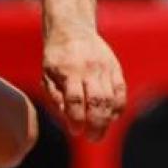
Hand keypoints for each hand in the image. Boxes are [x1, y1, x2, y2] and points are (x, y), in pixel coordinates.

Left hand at [41, 24, 125, 141]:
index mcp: (69, 71)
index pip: (75, 100)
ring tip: (99, 133)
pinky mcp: (115, 68)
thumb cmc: (56, 56)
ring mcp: (104, 68)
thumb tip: (66, 117)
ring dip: (107, 120)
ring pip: (111, 99)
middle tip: (92, 138)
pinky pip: (121, 91)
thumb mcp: (47, 73)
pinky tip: (112, 118)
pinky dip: (118, 108)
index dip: (76, 118)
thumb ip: (55, 96)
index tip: (75, 131)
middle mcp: (89, 69)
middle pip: (96, 101)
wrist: (72, 29)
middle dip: (96, 124)